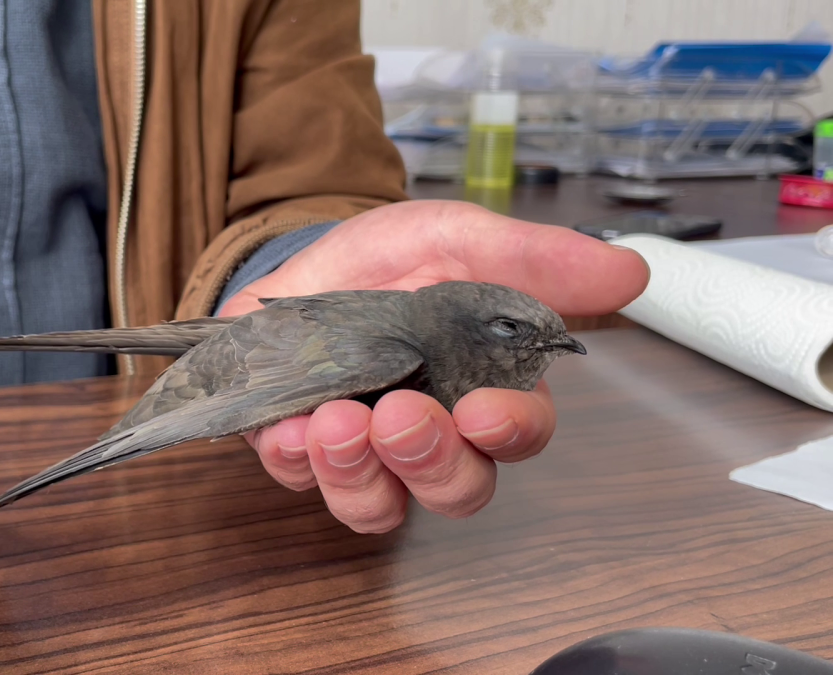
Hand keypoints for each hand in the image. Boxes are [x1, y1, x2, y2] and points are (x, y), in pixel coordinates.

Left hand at [222, 199, 648, 532]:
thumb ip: (534, 259)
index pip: (519, 437)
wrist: (305, 258)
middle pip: (457, 490)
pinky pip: (301, 482)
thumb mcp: (460, 239)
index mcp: (484, 388)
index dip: (510, 434)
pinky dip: (296, 462)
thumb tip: (628, 270)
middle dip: (432, 461)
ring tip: (336, 421)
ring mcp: (366, 454)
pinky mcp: (302, 452)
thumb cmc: (393, 259)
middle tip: (402, 416)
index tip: (485, 411)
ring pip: (379, 506)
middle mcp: (433, 436)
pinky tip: (291, 428)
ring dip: (360, 474)